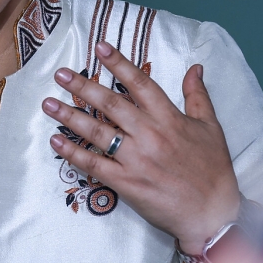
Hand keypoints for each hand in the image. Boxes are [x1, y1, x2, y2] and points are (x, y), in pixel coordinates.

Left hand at [43, 42, 239, 254]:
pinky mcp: (126, 182)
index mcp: (170, 119)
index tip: (99, 47)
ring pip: (97, 132)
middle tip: (61, 74)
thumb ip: (198, 96)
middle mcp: (150, 134)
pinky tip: (55, 141)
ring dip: (69, 116)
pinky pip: (94, 164)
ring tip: (48, 103)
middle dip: (83, 86)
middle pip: (111, 104)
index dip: (119, 64)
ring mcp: (136, 159)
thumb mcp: (211, 128)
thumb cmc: (214, 171)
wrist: (213, 215)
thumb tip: (194, 68)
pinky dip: (72, 152)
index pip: (140, 84)